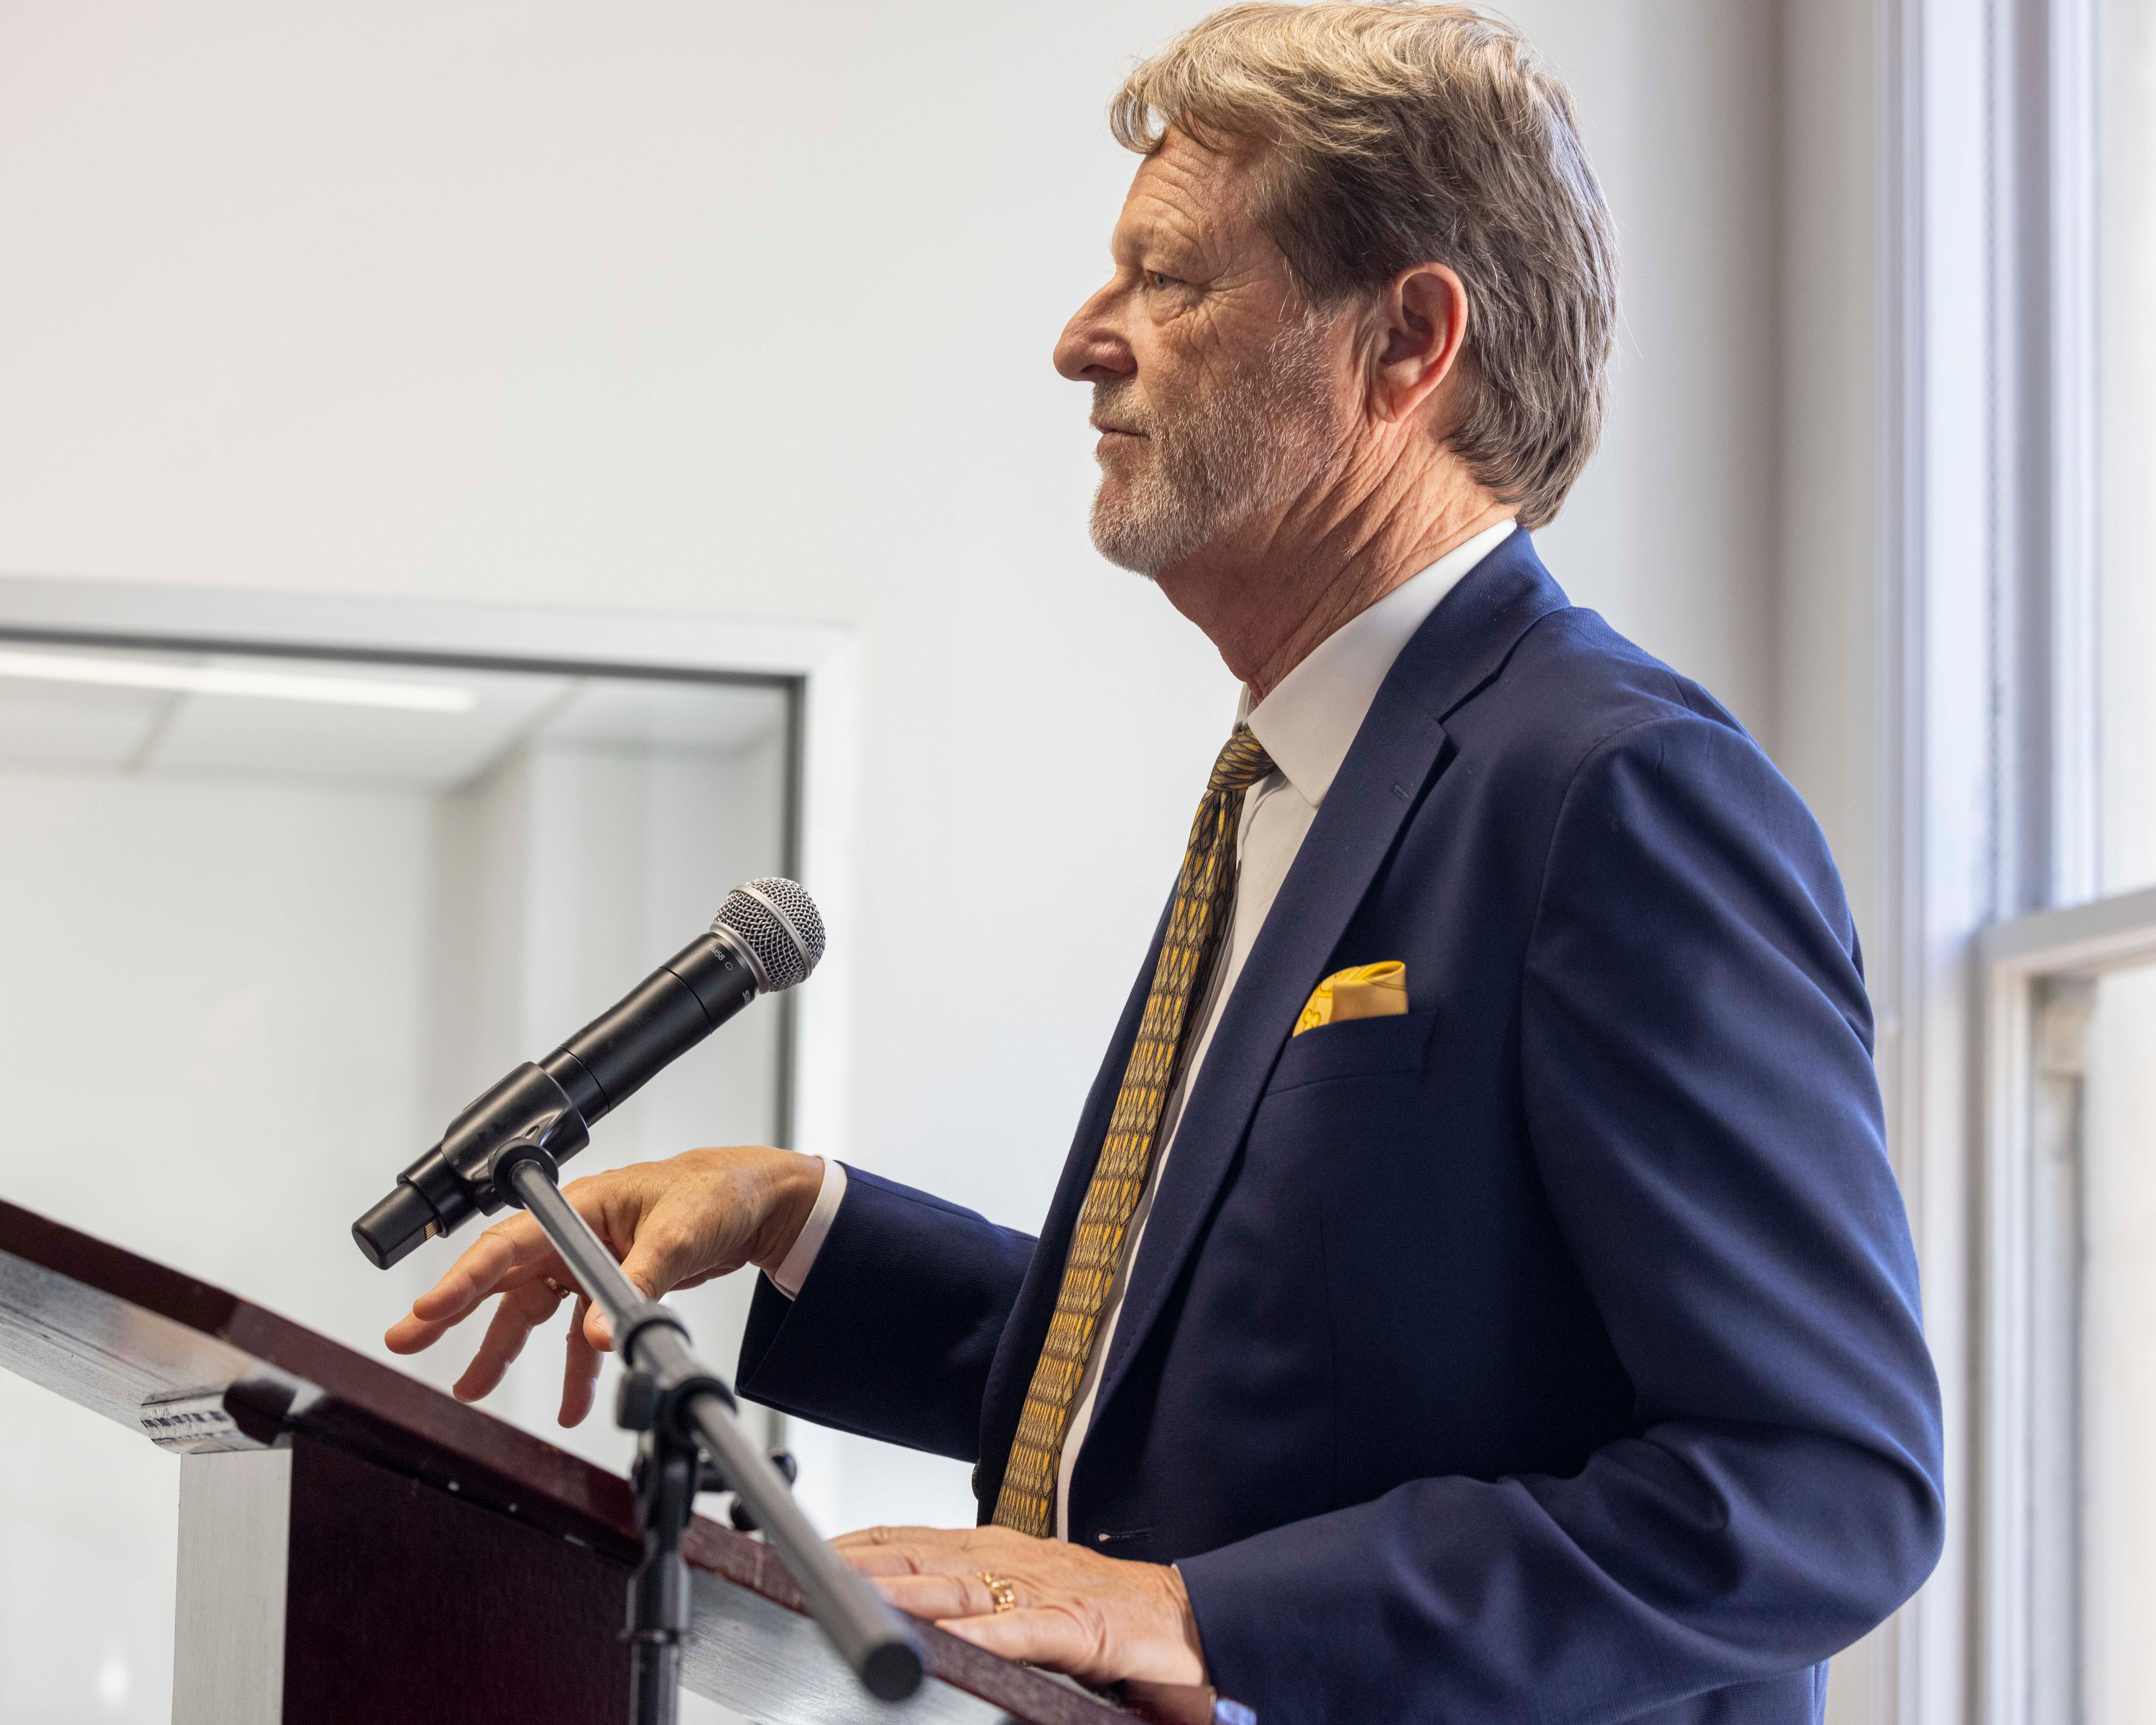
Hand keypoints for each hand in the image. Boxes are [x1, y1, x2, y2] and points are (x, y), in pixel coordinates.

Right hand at [382, 1146, 822, 1424]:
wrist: (758, 1202)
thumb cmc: (717, 1194)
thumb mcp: (680, 1235)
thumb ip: (638, 1284)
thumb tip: (600, 1335)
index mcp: (581, 1207)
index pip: (509, 1246)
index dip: (463, 1282)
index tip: (426, 1314)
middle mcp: (575, 1233)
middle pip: (503, 1278)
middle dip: (452, 1313)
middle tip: (405, 1341)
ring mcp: (589, 1260)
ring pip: (533, 1311)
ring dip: (504, 1352)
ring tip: (471, 1389)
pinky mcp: (609, 1284)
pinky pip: (577, 1331)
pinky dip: (574, 1368)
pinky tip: (572, 1402)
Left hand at [835, 1523, 1208, 1703]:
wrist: (1197, 1622)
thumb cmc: (1115, 1617)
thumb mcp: (1029, 1605)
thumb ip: (977, 1607)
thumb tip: (916, 1620)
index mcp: (999, 1553)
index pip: (910, 1540)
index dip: (855, 1546)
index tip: (801, 1552)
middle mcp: (1014, 1561)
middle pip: (919, 1560)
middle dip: (857, 1568)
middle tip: (800, 1571)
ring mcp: (1047, 1592)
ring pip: (961, 1590)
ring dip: (903, 1595)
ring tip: (853, 1601)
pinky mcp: (1084, 1628)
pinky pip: (1026, 1633)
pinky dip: (986, 1635)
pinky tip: (949, 1642)